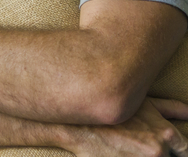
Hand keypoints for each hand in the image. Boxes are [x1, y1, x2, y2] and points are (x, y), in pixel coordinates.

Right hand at [69, 98, 187, 155]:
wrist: (77, 125)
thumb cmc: (112, 111)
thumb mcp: (144, 103)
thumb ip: (172, 109)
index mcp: (166, 134)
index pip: (187, 150)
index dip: (178, 150)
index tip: (170, 148)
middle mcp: (157, 151)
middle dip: (158, 153)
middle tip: (138, 145)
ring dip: (142, 156)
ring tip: (127, 149)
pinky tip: (121, 154)